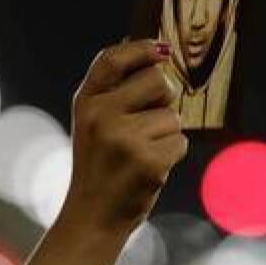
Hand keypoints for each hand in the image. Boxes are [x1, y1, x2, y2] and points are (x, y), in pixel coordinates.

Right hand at [60, 40, 187, 236]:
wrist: (92, 216)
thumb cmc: (100, 166)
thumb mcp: (92, 124)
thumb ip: (114, 92)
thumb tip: (153, 54)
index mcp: (86, 103)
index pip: (112, 60)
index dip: (141, 49)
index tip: (162, 50)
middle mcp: (101, 116)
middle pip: (157, 81)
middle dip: (164, 98)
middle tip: (149, 122)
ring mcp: (124, 139)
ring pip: (172, 116)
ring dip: (166, 134)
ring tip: (142, 154)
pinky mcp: (148, 161)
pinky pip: (180, 141)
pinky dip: (172, 154)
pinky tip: (150, 168)